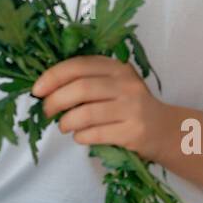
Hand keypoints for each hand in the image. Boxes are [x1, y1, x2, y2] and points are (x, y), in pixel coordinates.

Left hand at [30, 55, 170, 163]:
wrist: (165, 130)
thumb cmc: (130, 106)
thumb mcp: (115, 85)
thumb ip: (88, 81)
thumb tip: (46, 90)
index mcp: (117, 67)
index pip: (79, 65)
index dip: (53, 76)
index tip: (37, 90)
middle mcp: (126, 83)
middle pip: (81, 88)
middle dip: (56, 100)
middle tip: (46, 111)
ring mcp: (132, 107)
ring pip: (87, 113)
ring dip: (67, 122)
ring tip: (63, 127)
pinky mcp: (134, 131)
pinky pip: (97, 133)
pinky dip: (81, 136)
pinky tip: (79, 137)